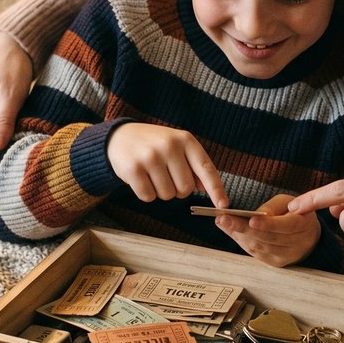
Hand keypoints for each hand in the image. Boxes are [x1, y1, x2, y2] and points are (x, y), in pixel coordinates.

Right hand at [106, 124, 226, 204]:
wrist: (120, 137)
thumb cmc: (154, 145)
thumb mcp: (177, 146)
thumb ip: (194, 165)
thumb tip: (207, 189)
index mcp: (185, 140)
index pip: (206, 169)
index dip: (216, 189)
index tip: (223, 206)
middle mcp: (169, 146)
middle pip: (185, 189)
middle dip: (177, 190)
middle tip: (166, 176)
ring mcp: (150, 157)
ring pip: (167, 195)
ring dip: (161, 191)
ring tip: (152, 175)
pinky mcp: (133, 169)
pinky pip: (148, 197)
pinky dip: (146, 194)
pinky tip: (140, 178)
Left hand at [215, 194, 320, 267]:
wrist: (308, 236)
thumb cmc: (296, 214)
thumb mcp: (290, 203)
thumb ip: (273, 207)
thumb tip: (254, 215)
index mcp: (304, 226)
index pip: (285, 226)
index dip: (268, 224)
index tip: (251, 219)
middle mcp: (296, 245)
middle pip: (267, 238)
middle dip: (243, 228)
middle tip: (223, 219)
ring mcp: (285, 257)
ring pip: (259, 247)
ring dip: (238, 235)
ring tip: (222, 222)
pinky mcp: (275, 263)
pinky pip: (255, 253)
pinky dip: (241, 241)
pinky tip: (231, 231)